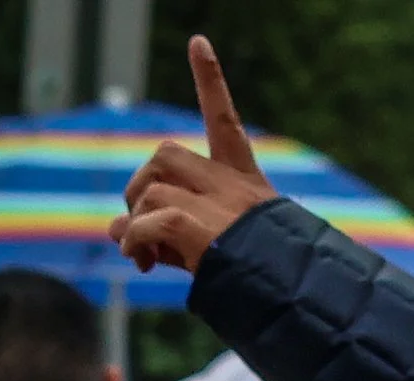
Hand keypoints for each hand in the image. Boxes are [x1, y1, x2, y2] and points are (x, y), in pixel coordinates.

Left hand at [109, 36, 277, 274]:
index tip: (198, 42)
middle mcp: (234, 188)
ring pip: (153, 188)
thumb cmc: (258, 286)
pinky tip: (140, 259)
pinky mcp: (204, 228)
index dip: (211, 80)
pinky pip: (152, 220)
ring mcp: (221, 206)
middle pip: (165, 156)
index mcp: (246, 185)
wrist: (298, 304)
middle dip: (141, 187)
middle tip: (140, 225)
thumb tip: (115, 228)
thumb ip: (163, 233)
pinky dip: (136, 239)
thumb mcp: (209, 250)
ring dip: (136, 220)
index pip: (225, 122)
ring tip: (141, 253)